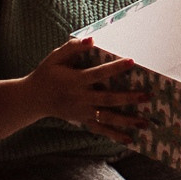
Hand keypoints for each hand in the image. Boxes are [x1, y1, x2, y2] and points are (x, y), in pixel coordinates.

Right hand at [22, 36, 149, 142]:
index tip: (132, 62)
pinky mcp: (82, 120)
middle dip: (129, 98)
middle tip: (147, 96)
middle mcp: (81, 98)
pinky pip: (100, 129)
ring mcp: (82, 111)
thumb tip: (91, 40)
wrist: (33, 99)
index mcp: (76, 81)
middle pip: (108, 99)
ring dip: (127, 121)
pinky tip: (129, 139)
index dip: (115, 68)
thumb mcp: (55, 58)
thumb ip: (73, 48)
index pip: (99, 74)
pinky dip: (114, 135)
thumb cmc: (46, 74)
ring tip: (145, 123)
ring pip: (107, 117)